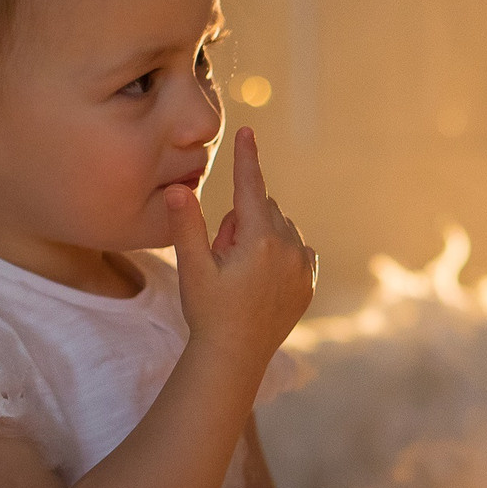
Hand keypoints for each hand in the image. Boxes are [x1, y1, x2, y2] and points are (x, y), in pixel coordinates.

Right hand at [167, 127, 316, 364]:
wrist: (235, 356)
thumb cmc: (208, 311)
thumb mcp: (192, 268)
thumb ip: (187, 225)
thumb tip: (177, 188)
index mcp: (259, 241)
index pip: (251, 188)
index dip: (246, 158)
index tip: (247, 131)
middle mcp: (289, 249)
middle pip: (262, 209)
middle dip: (240, 221)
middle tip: (221, 256)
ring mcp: (303, 266)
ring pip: (279, 227)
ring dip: (259, 236)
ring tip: (238, 273)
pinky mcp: (309, 281)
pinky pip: (296, 249)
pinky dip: (278, 252)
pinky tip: (259, 278)